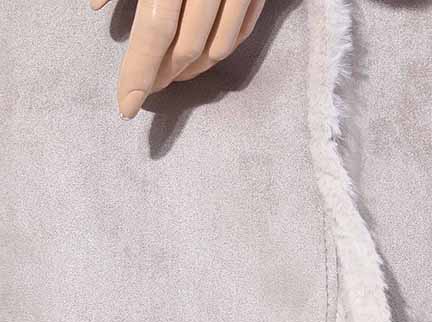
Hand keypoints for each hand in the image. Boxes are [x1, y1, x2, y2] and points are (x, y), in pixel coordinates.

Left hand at [90, 0, 265, 119]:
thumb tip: (94, 7)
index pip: (153, 34)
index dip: (138, 75)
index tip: (127, 107)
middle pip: (186, 49)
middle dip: (164, 75)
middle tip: (147, 87)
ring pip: (218, 48)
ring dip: (193, 69)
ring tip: (173, 74)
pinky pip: (243, 32)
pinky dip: (221, 50)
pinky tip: (203, 56)